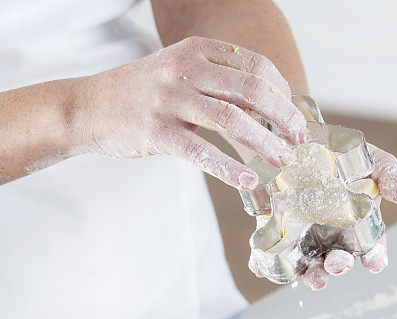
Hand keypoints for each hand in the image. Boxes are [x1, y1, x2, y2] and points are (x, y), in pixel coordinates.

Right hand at [75, 36, 306, 188]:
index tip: (294, 113)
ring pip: (232, 120)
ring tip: (284, 160)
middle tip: (298, 138)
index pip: (255, 66)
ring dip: (265, 143)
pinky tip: (250, 180)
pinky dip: (230, 169)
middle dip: (282, 116)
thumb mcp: (180, 72)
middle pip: (250, 91)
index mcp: (196, 51)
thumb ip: (220, 83)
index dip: (282, 92)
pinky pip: (203, 152)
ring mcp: (169, 100)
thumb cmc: (143, 92)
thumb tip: (271, 110)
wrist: (88, 106)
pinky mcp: (158, 132)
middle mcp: (184, 70)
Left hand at [248, 144, 396, 288]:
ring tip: (312, 278)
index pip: (371, 249)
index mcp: (361, 227)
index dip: (374, 258)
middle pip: (338, 261)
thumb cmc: (345, 154)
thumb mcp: (374, 162)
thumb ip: (391, 179)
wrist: (303, 137)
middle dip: (339, 267)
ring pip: (308, 265)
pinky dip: (264, 264)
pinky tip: (261, 269)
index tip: (374, 263)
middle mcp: (333, 238)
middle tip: (338, 264)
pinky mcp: (277, 231)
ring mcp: (305, 237)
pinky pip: (270, 253)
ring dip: (309, 275)